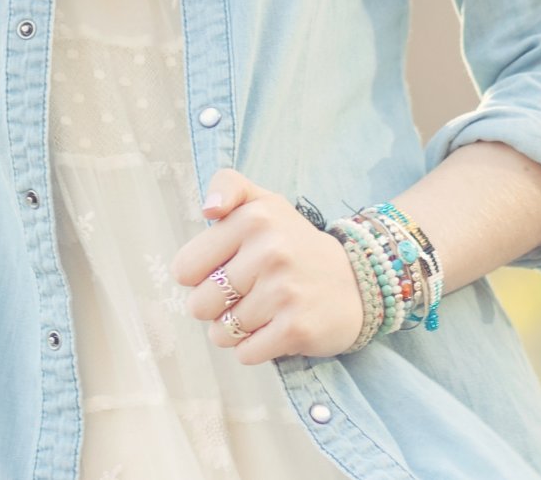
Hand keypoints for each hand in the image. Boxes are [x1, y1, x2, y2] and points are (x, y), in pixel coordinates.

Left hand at [169, 168, 365, 364]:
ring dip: (235, 329)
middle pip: (200, 304)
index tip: (222, 269)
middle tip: (244, 294)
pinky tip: (274, 328)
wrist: (356, 281)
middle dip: (215, 307)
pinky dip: (254, 348)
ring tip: (262, 311)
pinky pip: (246, 353)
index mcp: (253, 217)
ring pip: (221, 333)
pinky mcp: (296, 328)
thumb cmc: (293, 243)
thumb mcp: (264, 202)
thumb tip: (208, 209)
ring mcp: (284, 291)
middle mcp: (269, 251)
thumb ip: (228, 187)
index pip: (185, 268)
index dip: (198, 276)